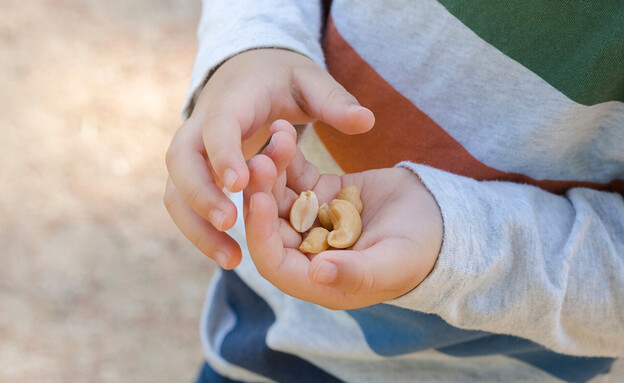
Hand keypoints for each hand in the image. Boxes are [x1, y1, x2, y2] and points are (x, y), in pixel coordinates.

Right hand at [164, 49, 374, 267]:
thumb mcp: (310, 80)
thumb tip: (367, 121)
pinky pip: (185, 204)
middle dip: (200, 195)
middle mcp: (201, 126)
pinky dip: (200, 230)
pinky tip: (229, 255)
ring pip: (176, 191)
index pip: (218, 126)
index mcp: (232, 101)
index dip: (225, 154)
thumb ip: (334, 100)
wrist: (247, 72)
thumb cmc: (282, 78)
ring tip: (231, 259)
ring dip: (196, 226)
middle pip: (181, 163)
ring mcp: (193, 151)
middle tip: (230, 224)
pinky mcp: (196, 172)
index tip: (239, 184)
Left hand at [243, 122, 442, 309]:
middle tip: (259, 162)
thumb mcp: (392, 264)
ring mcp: (312, 220)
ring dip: (273, 170)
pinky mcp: (321, 193)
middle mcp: (307, 250)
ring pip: (281, 196)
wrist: (440, 218)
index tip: (260, 202)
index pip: (275, 261)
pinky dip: (289, 156)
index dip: (262, 234)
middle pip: (272, 224)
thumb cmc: (421, 252)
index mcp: (318, 278)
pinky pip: (298, 175)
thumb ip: (356, 273)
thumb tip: (316, 274)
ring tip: (275, 138)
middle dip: (262, 194)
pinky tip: (283, 129)